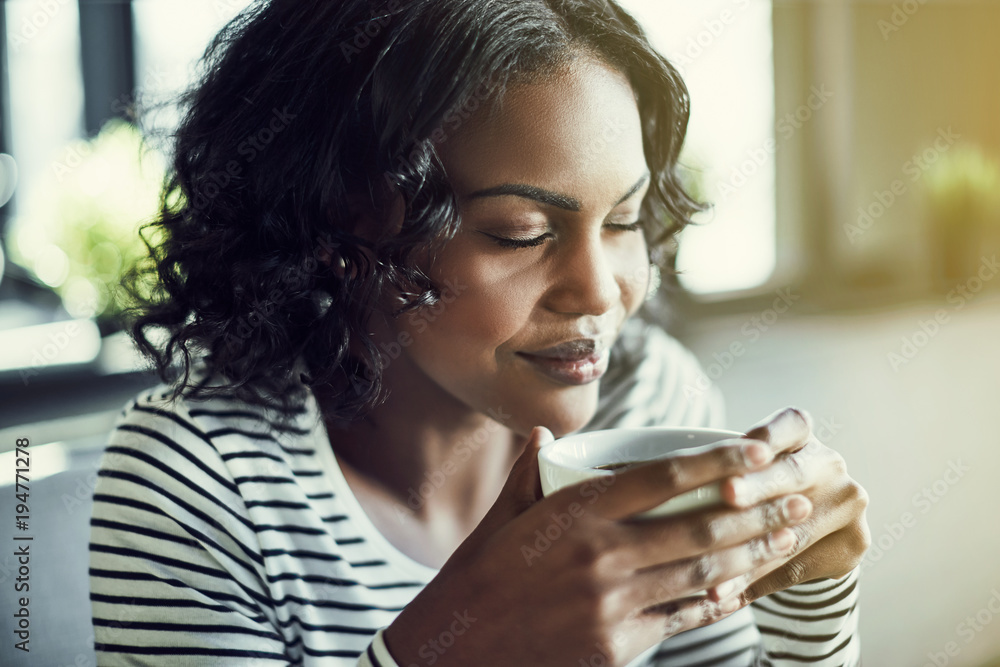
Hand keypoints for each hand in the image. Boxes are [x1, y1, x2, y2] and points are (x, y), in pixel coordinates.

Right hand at [383, 425, 810, 666]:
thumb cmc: (475, 578)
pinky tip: (737, 592)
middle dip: (756, 513)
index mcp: (574, 514)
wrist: (456, 651)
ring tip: (785, 539)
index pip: (661, 478)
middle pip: (698, 529)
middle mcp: (601, 556)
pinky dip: (713, 603)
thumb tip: (547, 435)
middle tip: (796, 499)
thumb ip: (531, 474)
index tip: (753, 450)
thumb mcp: (499, 519)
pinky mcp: (618, 647)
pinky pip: (679, 619)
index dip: (715, 462)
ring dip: (751, 556)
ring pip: (700, 575)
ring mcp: (613, 605)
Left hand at [711, 407, 870, 605]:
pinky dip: (754, 583)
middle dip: (758, 487)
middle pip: (792, 474)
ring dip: (748, 551)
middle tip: (728, 494)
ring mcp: (848, 503)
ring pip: (793, 530)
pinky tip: (723, 595)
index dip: (769, 434)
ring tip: (711, 567)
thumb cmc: (760, 487)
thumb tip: (670, 480)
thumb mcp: (749, 468)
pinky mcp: (852, 544)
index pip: (790, 424)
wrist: (812, 524)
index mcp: (802, 436)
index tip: (747, 445)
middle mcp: (829, 464)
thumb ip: (729, 470)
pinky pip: (794, 567)